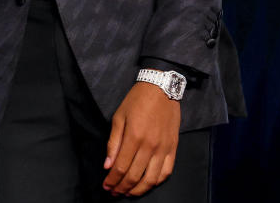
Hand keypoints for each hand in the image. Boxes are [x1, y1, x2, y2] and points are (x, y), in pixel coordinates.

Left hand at [103, 81, 179, 196]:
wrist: (161, 87)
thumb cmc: (137, 100)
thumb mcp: (119, 117)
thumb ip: (113, 143)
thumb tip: (108, 165)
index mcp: (134, 137)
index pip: (121, 168)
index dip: (112, 180)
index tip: (106, 186)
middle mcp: (150, 145)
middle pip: (134, 176)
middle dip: (122, 188)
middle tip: (114, 193)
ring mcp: (163, 147)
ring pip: (151, 179)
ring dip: (138, 190)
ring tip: (129, 193)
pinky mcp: (173, 147)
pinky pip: (166, 171)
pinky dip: (156, 181)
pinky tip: (148, 183)